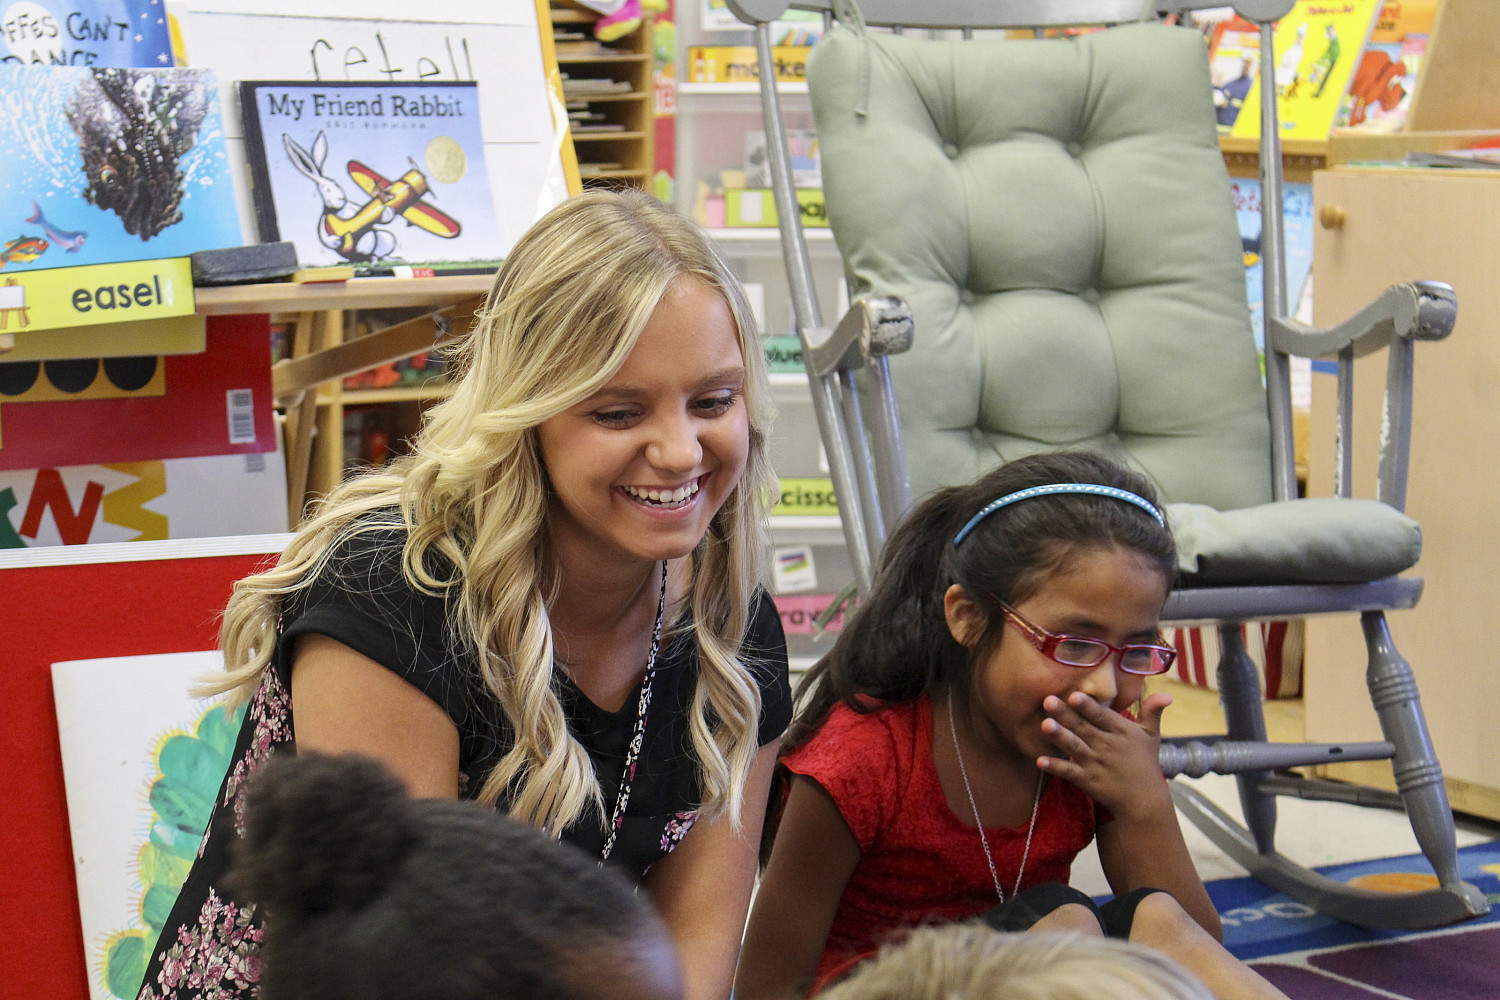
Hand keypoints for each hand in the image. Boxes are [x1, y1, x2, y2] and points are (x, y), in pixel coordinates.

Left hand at [1036, 690, 1172, 821]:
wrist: (1143, 801)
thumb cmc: (1144, 763)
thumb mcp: (1151, 736)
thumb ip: (1153, 712)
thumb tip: (1167, 693)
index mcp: (1121, 732)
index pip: (1102, 716)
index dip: (1089, 706)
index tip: (1074, 694)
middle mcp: (1107, 746)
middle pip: (1083, 728)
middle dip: (1066, 714)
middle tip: (1047, 700)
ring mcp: (1096, 764)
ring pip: (1075, 747)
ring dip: (1059, 737)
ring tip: (1044, 725)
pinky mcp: (1087, 780)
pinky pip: (1069, 772)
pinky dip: (1055, 766)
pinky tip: (1040, 760)